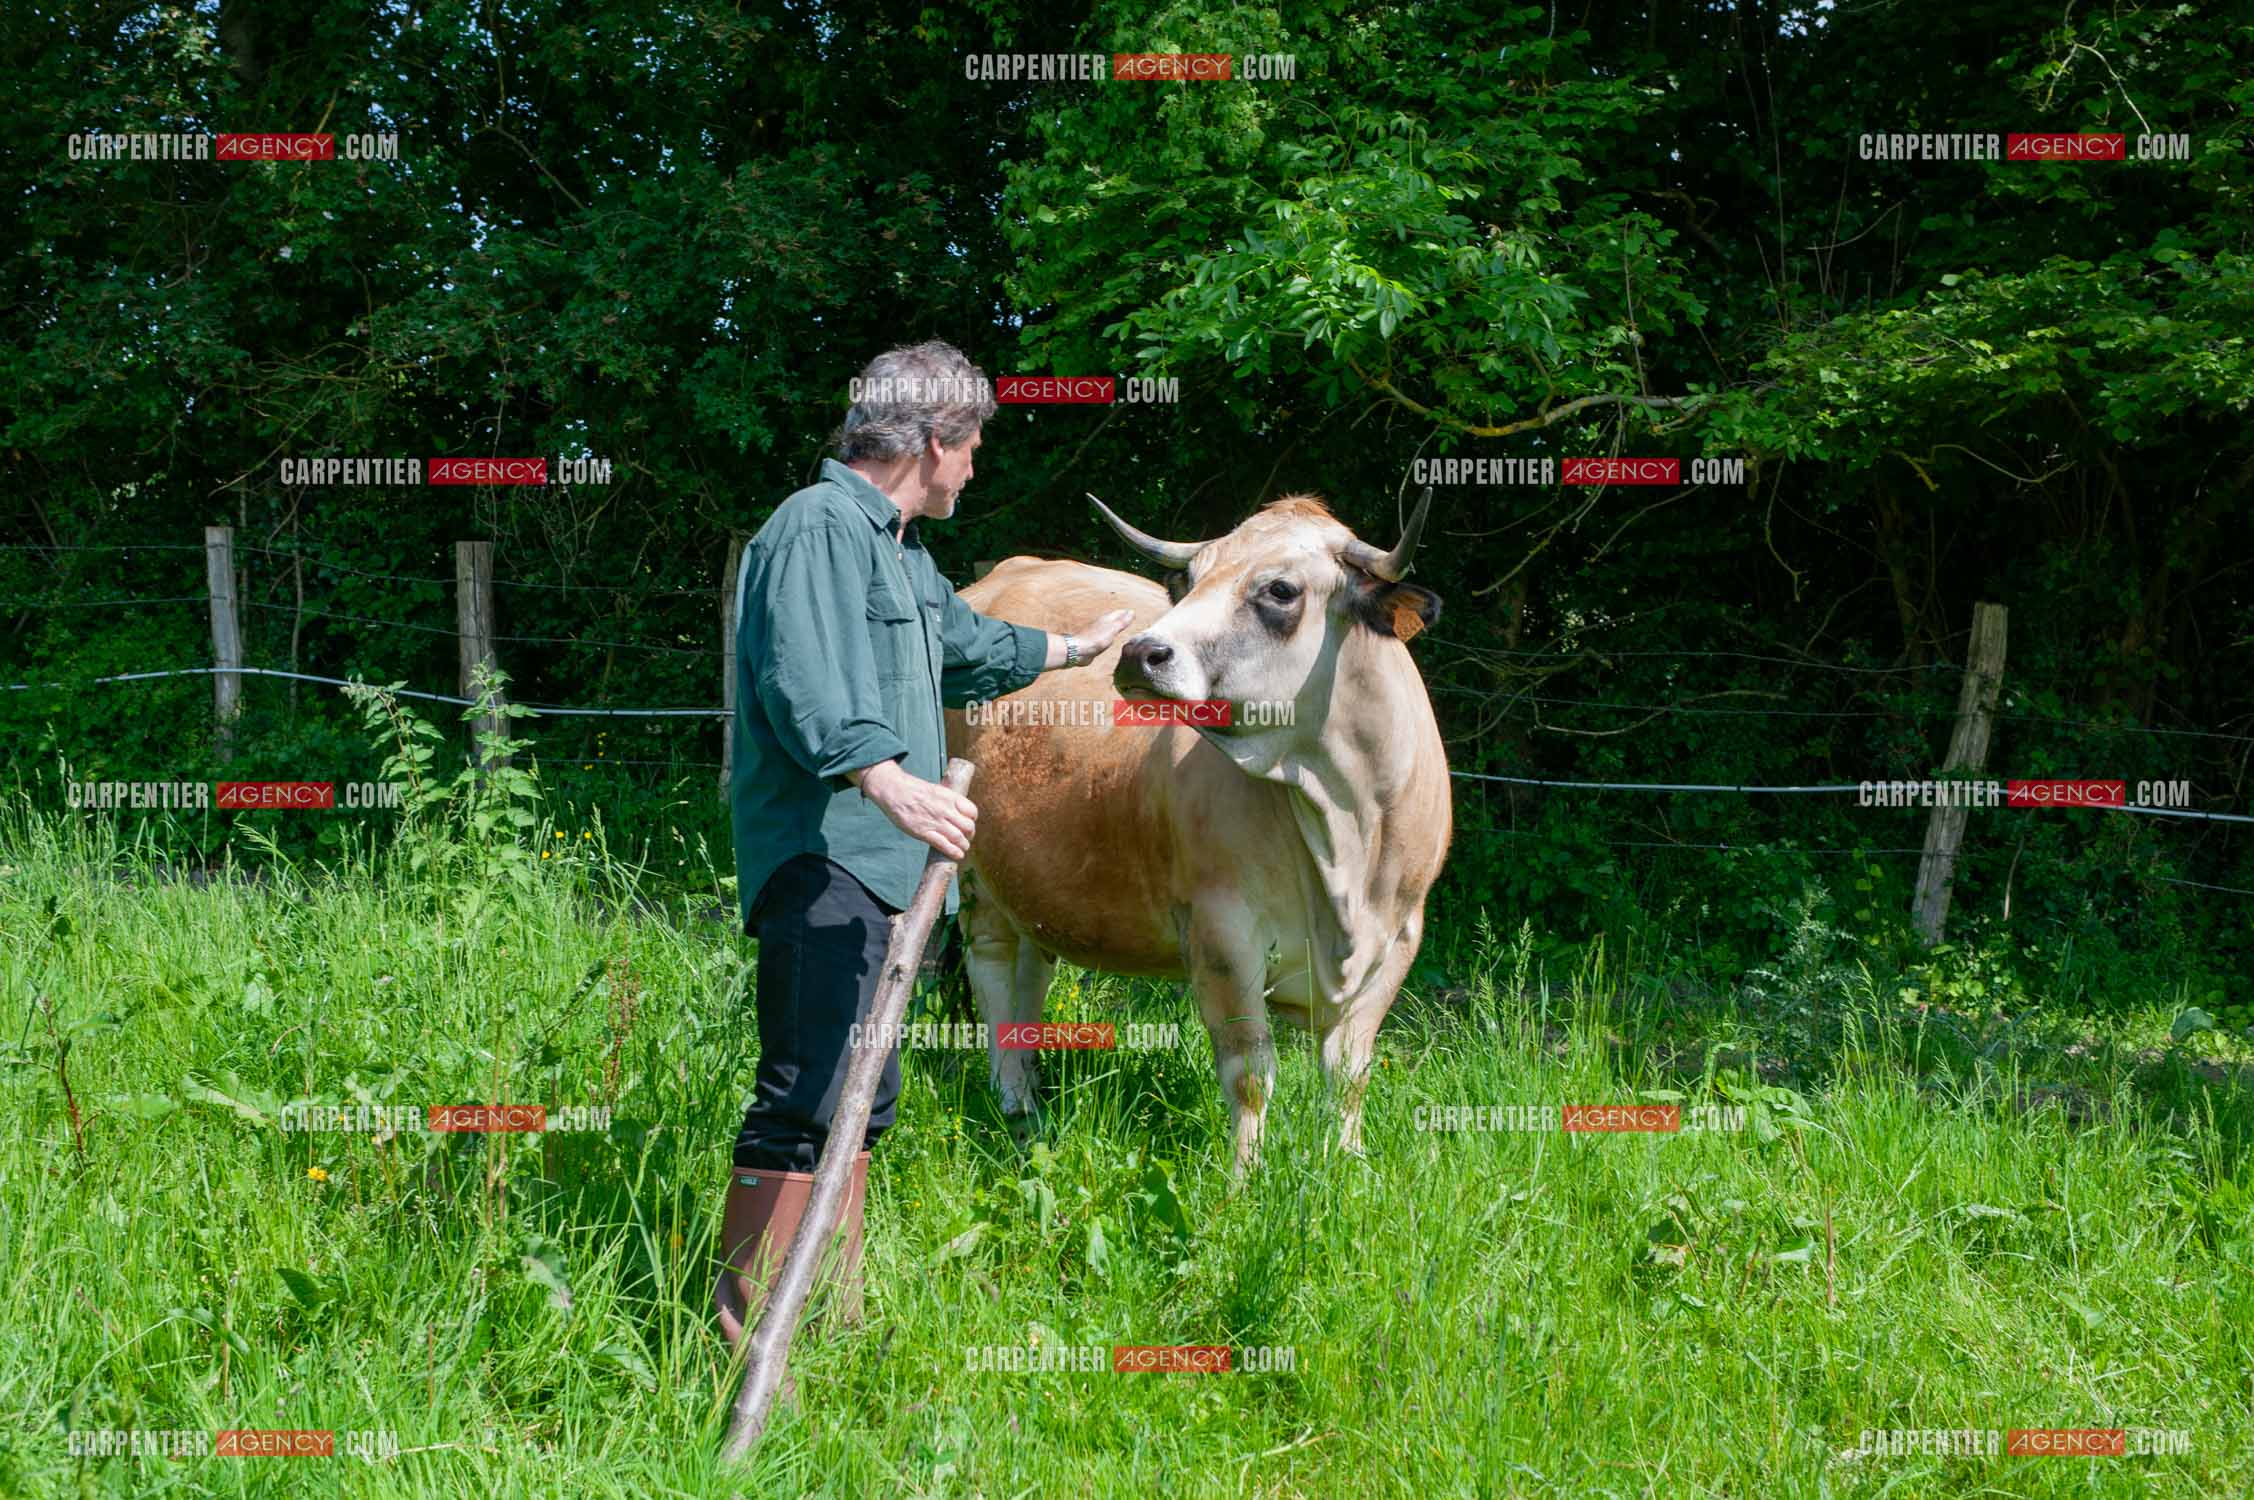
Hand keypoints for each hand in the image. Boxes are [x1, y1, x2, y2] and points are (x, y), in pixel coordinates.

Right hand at [856, 759, 977, 860]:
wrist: (894, 790)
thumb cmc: (913, 789)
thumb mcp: (936, 790)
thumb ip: (947, 801)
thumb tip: (956, 810)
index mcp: (950, 797)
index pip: (972, 811)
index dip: (972, 820)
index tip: (968, 823)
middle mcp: (946, 810)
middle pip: (968, 827)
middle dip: (970, 835)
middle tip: (966, 838)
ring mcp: (935, 822)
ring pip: (959, 838)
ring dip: (964, 845)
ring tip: (962, 848)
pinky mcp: (924, 833)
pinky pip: (944, 845)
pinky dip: (954, 852)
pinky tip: (957, 855)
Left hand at [1072, 608, 1136, 661]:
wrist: (1079, 650)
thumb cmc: (1096, 639)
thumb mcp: (1113, 629)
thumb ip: (1122, 622)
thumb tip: (1131, 612)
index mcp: (1106, 619)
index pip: (1118, 613)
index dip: (1125, 613)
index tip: (1132, 612)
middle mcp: (1101, 624)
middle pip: (1112, 618)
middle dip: (1120, 617)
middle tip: (1127, 617)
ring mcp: (1097, 632)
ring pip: (1108, 626)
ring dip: (1114, 626)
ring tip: (1119, 627)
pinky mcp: (1094, 641)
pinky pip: (1104, 636)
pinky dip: (1109, 635)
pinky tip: (1109, 638)